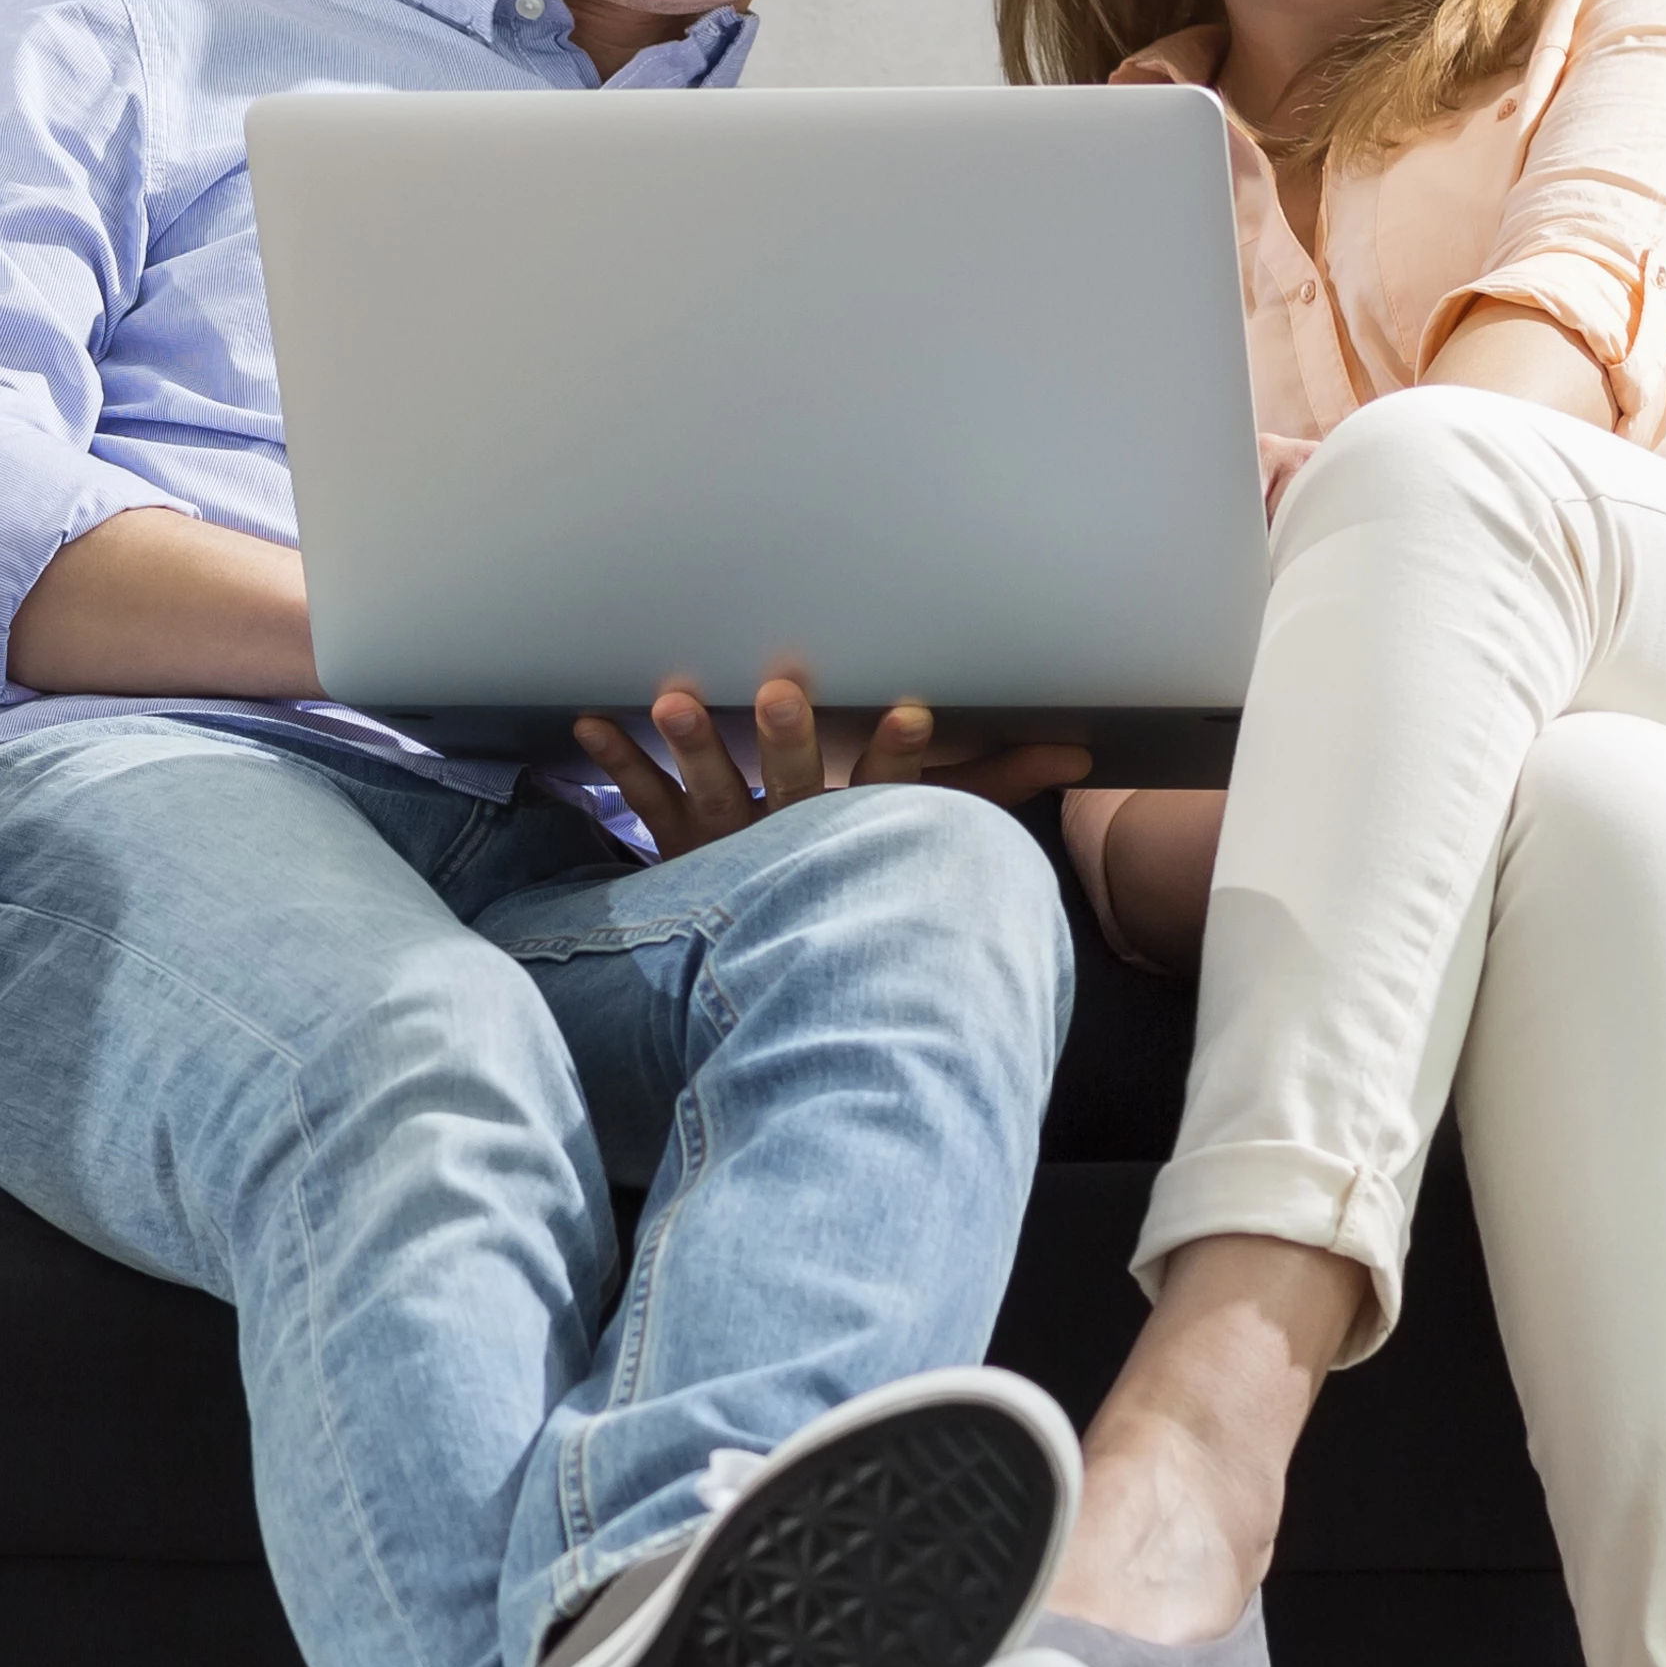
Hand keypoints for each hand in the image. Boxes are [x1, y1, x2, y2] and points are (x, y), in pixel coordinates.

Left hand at [571, 673, 1091, 861]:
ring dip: (693, 743)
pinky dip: (618, 766)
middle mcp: (796, 837)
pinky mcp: (683, 852)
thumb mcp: (939, 834)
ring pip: (712, 793)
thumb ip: (1000, 783)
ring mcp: (733, 847)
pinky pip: (644, 807)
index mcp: (857, 833)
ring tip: (673, 699)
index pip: (890, 792)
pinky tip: (589, 723)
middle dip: (788, 738)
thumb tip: (1076, 751)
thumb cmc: (872, 879)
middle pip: (795, 782)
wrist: (800, 976)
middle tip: (778, 690)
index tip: (910, 712)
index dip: (897, 758)